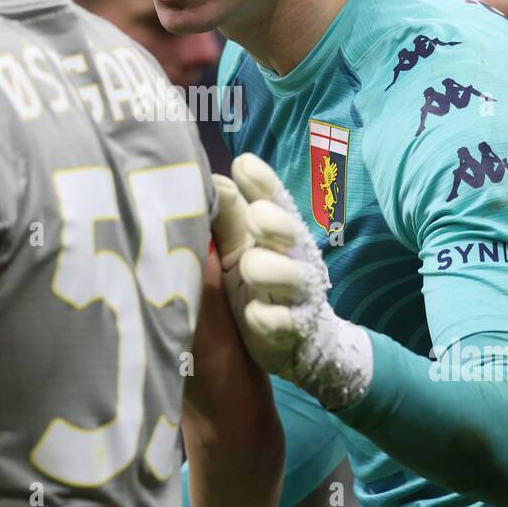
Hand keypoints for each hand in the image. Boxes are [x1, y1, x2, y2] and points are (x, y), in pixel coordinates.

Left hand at [216, 153, 373, 409]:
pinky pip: (284, 323)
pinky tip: (256, 315)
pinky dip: (270, 318)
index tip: (243, 165)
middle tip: (255, 217)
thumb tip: (210, 178)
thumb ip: (228, 215)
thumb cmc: (258, 280)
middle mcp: (292, 257)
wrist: (297, 341)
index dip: (262, 183)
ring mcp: (296, 296)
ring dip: (270, 269)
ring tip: (250, 268)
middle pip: (288, 232)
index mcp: (277, 230)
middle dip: (273, 223)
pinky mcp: (293, 332)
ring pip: (290, 277)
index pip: (274, 199)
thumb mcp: (239, 246)